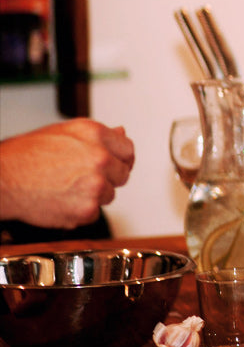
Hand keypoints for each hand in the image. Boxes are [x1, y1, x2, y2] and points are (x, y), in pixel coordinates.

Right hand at [0, 119, 135, 227]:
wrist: (2, 180)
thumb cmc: (26, 156)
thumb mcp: (65, 132)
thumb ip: (100, 135)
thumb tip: (121, 134)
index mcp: (96, 135)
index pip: (128, 151)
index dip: (119, 159)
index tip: (112, 165)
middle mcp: (100, 159)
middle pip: (122, 175)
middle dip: (107, 178)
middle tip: (80, 178)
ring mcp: (95, 186)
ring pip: (109, 195)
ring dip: (93, 195)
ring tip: (65, 188)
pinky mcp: (86, 210)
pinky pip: (94, 213)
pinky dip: (80, 212)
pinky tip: (61, 201)